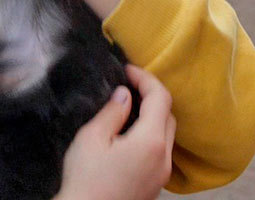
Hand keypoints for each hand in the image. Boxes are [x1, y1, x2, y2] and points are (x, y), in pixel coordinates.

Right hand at [53, 65, 175, 199]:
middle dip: (151, 95)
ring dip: (152, 115)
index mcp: (150, 142)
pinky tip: (129, 133)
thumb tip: (125, 94)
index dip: (145, 77)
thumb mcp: (92, 138)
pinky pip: (161, 151)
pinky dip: (151, 134)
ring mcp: (162, 174)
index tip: (126, 69)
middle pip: (168, 115)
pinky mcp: (155, 184)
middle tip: (127, 84)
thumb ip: (112, 111)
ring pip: (167, 134)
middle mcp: (164, 158)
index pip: (160, 98)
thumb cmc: (85, 180)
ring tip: (127, 106)